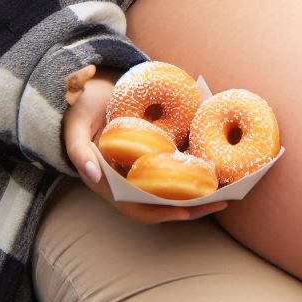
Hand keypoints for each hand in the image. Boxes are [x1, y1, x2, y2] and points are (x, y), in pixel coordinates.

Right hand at [62, 65, 227, 223]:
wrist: (87, 89)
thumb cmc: (80, 107)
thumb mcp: (75, 126)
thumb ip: (78, 150)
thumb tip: (93, 177)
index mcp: (107, 183)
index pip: (136, 208)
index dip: (162, 212)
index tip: (188, 211)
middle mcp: (126, 182)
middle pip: (161, 204)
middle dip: (191, 207)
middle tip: (223, 199)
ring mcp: (139, 170)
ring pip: (170, 191)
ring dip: (196, 194)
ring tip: (226, 189)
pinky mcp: (150, 156)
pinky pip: (173, 171)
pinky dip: (192, 174)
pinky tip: (215, 169)